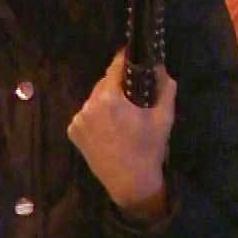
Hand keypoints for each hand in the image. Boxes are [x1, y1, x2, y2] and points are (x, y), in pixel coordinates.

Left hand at [68, 50, 174, 216]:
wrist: (130, 182)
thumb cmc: (149, 148)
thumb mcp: (163, 117)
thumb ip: (164, 88)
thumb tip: (161, 68)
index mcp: (109, 99)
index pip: (114, 68)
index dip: (123, 61)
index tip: (130, 55)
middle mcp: (88, 106)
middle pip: (103, 84)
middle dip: (117, 85)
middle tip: (132, 94)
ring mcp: (78, 120)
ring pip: (94, 100)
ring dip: (106, 101)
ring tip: (122, 116)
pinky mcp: (72, 132)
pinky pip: (86, 115)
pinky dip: (96, 116)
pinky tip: (109, 128)